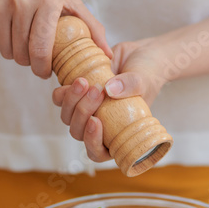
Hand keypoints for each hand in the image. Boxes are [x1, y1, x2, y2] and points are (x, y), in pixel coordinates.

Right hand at [0, 0, 109, 77]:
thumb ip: (91, 27)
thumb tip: (108, 55)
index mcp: (47, 0)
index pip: (42, 49)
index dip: (42, 68)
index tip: (45, 71)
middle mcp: (21, 1)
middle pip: (22, 54)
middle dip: (28, 62)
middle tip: (33, 55)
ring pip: (6, 51)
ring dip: (14, 54)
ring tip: (21, 43)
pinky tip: (6, 32)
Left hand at [51, 38, 170, 162]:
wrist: (140, 55)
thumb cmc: (148, 75)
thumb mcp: (144, 81)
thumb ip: (130, 85)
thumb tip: (110, 89)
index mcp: (116, 135)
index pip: (97, 152)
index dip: (92, 143)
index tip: (96, 121)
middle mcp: (99, 126)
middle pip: (78, 132)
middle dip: (83, 113)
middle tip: (97, 90)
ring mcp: (85, 111)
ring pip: (67, 117)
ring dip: (71, 101)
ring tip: (84, 82)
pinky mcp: (76, 94)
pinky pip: (60, 99)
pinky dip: (63, 91)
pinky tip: (77, 78)